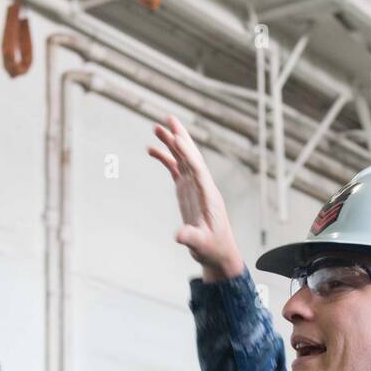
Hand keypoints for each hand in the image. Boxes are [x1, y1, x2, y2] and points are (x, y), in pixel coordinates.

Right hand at [148, 115, 244, 282]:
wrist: (217, 252)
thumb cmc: (212, 249)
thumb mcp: (201, 245)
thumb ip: (191, 238)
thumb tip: (179, 236)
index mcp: (208, 195)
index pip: (198, 169)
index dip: (188, 153)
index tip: (178, 137)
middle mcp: (202, 186)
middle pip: (191, 156)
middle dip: (181, 137)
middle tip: (169, 119)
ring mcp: (195, 187)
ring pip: (183, 159)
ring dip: (171, 143)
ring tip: (156, 128)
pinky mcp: (187, 191)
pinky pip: (175, 169)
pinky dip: (165, 158)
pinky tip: (152, 150)